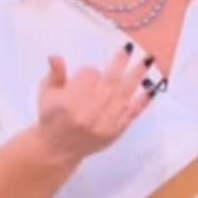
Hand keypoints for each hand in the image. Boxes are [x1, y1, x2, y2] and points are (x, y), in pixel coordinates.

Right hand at [37, 45, 154, 161]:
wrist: (58, 149)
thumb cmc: (51, 117)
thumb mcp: (46, 94)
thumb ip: (55, 74)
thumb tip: (56, 56)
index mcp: (69, 103)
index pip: (88, 77)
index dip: (89, 72)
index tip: (88, 74)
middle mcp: (89, 113)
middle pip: (109, 82)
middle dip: (120, 64)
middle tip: (130, 49)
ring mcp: (105, 124)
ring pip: (124, 95)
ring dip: (136, 76)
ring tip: (147, 60)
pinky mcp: (116, 132)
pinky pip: (132, 113)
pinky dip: (143, 100)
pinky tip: (151, 88)